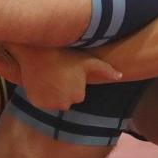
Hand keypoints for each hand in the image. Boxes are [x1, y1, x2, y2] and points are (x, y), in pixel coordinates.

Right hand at [8, 44, 122, 110]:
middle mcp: (64, 104)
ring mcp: (48, 104)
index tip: (67, 71)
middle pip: (65, 99)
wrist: (38, 52)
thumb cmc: (65, 55)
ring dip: (52, 93)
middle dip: (63, 90)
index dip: (72, 83)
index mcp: (78, 96)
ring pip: (53, 101)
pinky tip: (41, 81)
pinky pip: (40, 101)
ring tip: (49, 76)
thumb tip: (120, 76)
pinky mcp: (36, 102)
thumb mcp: (87, 61)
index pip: (76, 94)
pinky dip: (40, 95)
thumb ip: (105, 70)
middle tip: (58, 74)